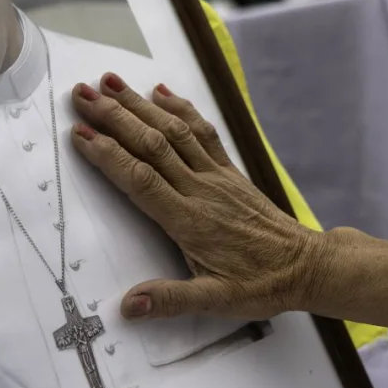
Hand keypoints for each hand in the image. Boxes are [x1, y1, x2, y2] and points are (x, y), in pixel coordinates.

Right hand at [70, 72, 327, 321]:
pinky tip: (161, 91)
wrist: (306, 266)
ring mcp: (215, 175)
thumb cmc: (261, 284)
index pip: (140, 179)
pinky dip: (180, 107)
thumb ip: (171, 300)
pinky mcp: (229, 170)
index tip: (80, 134)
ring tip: (111, 82)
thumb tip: (130, 305)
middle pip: (151, 144)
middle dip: (114, 117)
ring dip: (140, 104)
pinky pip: (202, 132)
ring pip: (173, 130)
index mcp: (189, 221)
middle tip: (82, 94)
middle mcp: (200, 189)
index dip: (108, 154)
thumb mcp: (217, 301)